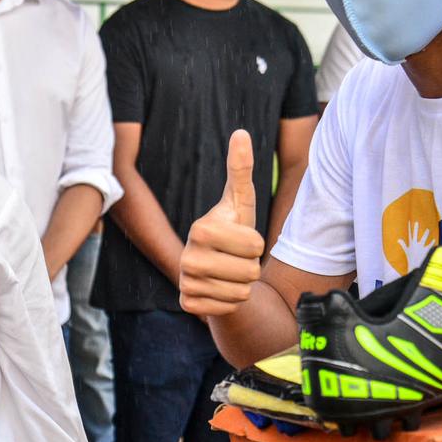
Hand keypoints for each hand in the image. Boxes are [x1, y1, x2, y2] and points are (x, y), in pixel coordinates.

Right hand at [179, 129, 263, 315]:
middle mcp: (187, 256)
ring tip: (229, 272)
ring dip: (242, 285)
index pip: (255, 245)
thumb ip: (241, 169)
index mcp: (200, 228)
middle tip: (235, 258)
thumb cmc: (232, 230)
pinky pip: (228, 308)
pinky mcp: (188, 304)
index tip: (242, 238)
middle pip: (249, 271)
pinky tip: (219, 289)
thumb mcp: (240, 201)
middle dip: (250, 266)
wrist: (215, 269)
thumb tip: (241, 132)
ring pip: (241, 292)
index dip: (256, 243)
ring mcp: (185, 282)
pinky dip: (230, 302)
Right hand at [397, 220, 433, 270]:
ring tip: (427, 230)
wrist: (415, 266)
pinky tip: (434, 239)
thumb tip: (398, 239)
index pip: (409, 234)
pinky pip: (429, 245)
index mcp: (411, 244)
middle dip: (415, 228)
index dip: (409, 228)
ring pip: (423, 239)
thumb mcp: (406, 251)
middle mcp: (415, 245)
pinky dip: (432, 243)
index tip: (408, 222)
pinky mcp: (425, 251)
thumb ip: (403, 244)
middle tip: (416, 222)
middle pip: (415, 235)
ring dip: (425, 234)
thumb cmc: (411, 259)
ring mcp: (420, 247)